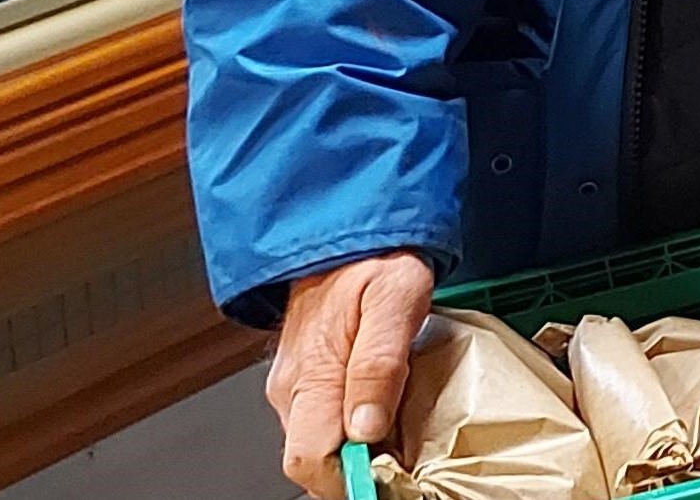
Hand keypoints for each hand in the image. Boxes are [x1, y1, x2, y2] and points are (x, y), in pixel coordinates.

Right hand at [269, 250, 434, 497]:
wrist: (348, 226)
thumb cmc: (374, 256)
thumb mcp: (395, 299)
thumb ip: (379, 365)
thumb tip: (366, 428)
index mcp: (309, 376)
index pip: (310, 460)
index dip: (349, 481)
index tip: (391, 479)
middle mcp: (292, 387)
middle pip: (313, 459)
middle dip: (357, 470)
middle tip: (407, 460)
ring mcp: (294, 382)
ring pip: (319, 442)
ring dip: (358, 450)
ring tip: (403, 436)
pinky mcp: (305, 376)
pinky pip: (323, 419)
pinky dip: (353, 429)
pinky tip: (386, 414)